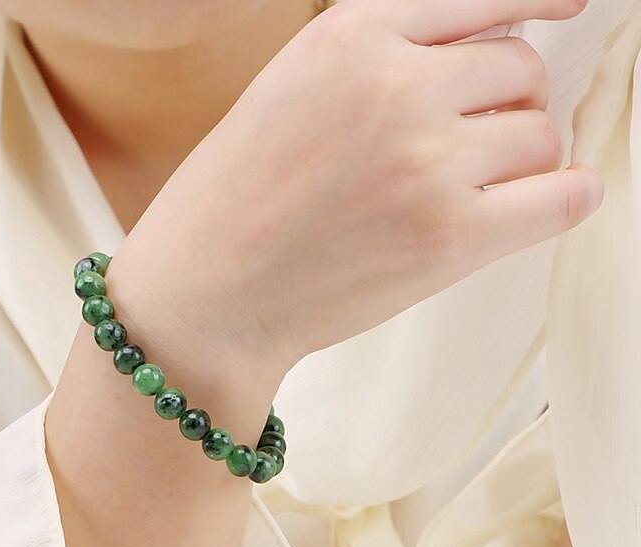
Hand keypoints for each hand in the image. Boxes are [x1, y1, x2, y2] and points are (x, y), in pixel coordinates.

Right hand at [120, 0, 601, 380]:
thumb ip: (373, 61)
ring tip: (468, 192)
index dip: (531, 5)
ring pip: (540, 135)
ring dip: (520, 160)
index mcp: (350, 36)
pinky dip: (564, 197)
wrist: (202, 297)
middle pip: (519, 67)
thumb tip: (476, 54)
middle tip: (467, 146)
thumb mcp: (287, 92)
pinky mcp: (449, 238)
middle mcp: (395, 86)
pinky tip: (546, 201)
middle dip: (504, 104)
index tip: (566, 9)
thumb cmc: (229, 206)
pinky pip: (562, 198)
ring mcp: (427, 162)